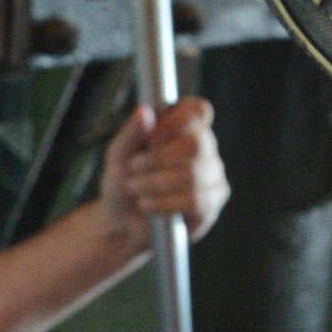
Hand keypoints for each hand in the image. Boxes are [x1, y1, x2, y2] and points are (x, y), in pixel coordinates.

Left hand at [99, 96, 228, 241]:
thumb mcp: (118, 154)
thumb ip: (131, 132)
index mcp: (184, 127)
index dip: (178, 120)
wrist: (122, 221)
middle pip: (197, 143)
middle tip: (133, 168)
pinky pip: (196, 200)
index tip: (152, 136)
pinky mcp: (212, 202)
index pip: (199, 110)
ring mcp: (212, 175)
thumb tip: (145, 110)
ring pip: (194, 173)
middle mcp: (204, 147)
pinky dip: (166, 203)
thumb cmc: (123, 181)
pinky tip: (148, 204)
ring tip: (135, 189)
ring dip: (156, 182)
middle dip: (159, 158)